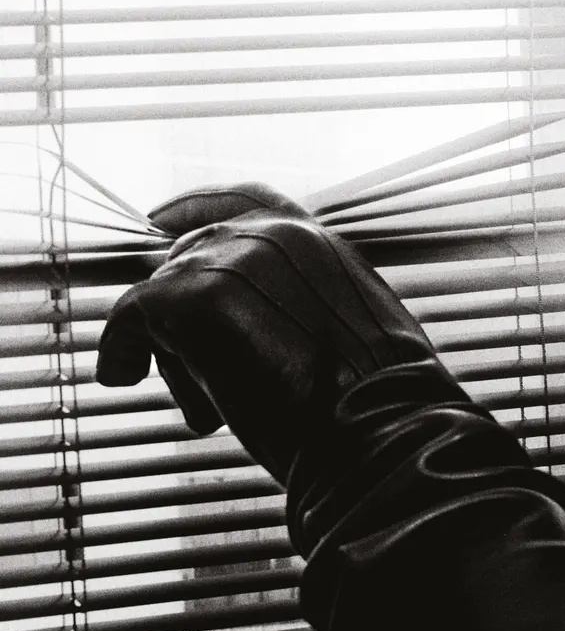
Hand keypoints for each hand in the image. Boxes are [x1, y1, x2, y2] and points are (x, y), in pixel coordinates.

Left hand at [96, 185, 437, 482]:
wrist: (377, 428)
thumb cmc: (377, 404)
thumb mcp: (357, 331)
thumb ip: (310, 306)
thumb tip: (266, 330)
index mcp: (318, 242)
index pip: (247, 202)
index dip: (197, 208)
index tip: (161, 220)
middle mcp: (273, 235)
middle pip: (193, 253)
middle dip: (181, 307)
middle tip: (184, 362)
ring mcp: (230, 261)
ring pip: (167, 295)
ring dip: (176, 350)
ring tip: (206, 403)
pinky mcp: (193, 297)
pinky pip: (131, 316)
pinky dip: (122, 349)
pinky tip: (123, 376)